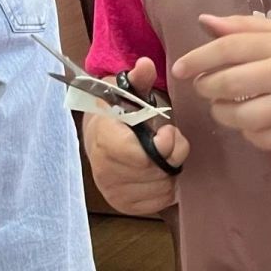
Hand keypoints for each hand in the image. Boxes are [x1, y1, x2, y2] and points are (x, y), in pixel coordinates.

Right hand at [82, 58, 187, 214]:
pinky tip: (162, 173)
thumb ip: (139, 79)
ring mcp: (112, 191)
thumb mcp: (128, 90)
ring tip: (165, 156)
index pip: (138, 155)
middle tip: (170, 142)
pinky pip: (158, 203)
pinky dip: (167, 188)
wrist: (99, 134)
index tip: (167, 131)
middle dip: (171, 156)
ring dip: (171, 172)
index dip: (163, 145)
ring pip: (159, 189)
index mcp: (103, 139)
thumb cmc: (118, 111)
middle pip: (154, 173)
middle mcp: (104, 169)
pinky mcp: (123, 205)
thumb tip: (146, 64)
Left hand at [170, 14, 270, 149]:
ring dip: (223, 113)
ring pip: (242, 117)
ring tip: (225, 106)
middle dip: (206, 87)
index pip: (228, 48)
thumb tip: (203, 21)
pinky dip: (248, 132)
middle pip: (229, 84)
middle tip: (206, 87)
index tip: (180, 68)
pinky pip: (261, 139)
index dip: (198, 59)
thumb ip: (243, 26)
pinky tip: (252, 121)